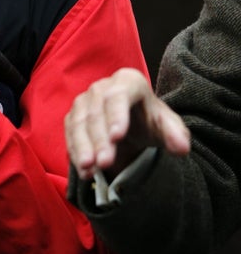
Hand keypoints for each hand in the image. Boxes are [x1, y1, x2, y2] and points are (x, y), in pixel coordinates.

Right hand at [64, 67, 191, 180]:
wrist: (133, 129)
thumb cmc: (150, 123)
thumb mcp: (168, 129)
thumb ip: (176, 136)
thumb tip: (182, 148)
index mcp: (128, 81)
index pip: (119, 95)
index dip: (117, 115)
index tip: (117, 137)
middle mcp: (102, 87)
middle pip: (97, 112)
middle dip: (100, 140)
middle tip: (105, 163)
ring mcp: (84, 102)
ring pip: (79, 123)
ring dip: (83, 148)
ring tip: (89, 169)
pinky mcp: (73, 117)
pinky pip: (70, 134)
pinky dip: (75, 153)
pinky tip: (85, 172)